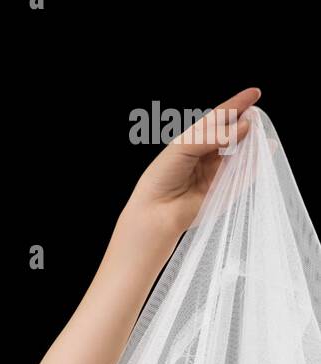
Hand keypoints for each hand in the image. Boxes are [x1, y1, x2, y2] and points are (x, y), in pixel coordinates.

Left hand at [126, 87, 261, 240]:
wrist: (156, 212)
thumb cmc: (161, 178)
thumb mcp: (184, 147)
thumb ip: (214, 136)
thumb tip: (244, 126)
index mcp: (194, 141)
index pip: (219, 118)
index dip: (236, 105)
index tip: (255, 94)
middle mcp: (207, 155)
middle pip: (232, 134)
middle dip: (246, 123)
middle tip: (257, 116)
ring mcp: (216, 173)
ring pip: (241, 154)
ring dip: (253, 142)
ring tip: (262, 133)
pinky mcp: (223, 191)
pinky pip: (243, 175)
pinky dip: (254, 164)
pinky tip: (265, 151)